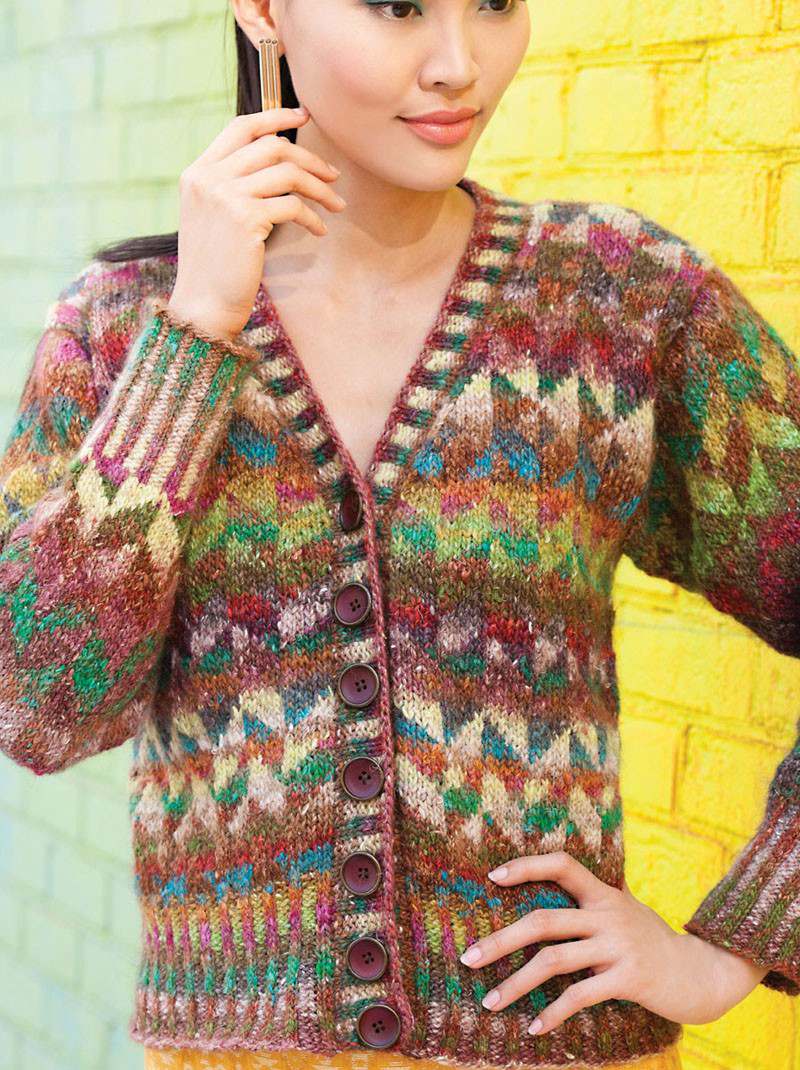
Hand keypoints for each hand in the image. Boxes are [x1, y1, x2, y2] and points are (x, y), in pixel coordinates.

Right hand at [168, 105, 346, 340]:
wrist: (203, 304)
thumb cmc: (215, 267)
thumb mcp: (213, 216)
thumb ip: (233, 186)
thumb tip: (278, 164)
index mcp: (198, 172)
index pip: (241, 127)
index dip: (276, 117)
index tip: (304, 117)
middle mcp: (209, 178)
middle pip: (271, 146)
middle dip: (310, 158)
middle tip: (333, 174)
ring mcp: (225, 196)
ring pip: (287, 173)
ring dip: (319, 187)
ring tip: (335, 204)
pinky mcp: (246, 219)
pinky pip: (292, 205)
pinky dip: (312, 217)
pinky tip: (319, 230)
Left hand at [459, 851, 770, 1035]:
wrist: (703, 972)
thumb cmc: (655, 940)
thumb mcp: (628, 908)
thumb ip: (601, 895)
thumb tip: (574, 879)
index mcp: (604, 894)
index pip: (562, 865)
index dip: (527, 866)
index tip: (493, 876)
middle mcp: (607, 914)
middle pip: (543, 921)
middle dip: (500, 940)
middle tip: (467, 958)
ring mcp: (617, 946)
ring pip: (553, 962)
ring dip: (515, 983)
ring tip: (489, 1002)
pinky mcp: (627, 978)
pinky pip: (579, 996)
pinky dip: (553, 1013)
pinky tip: (535, 1027)